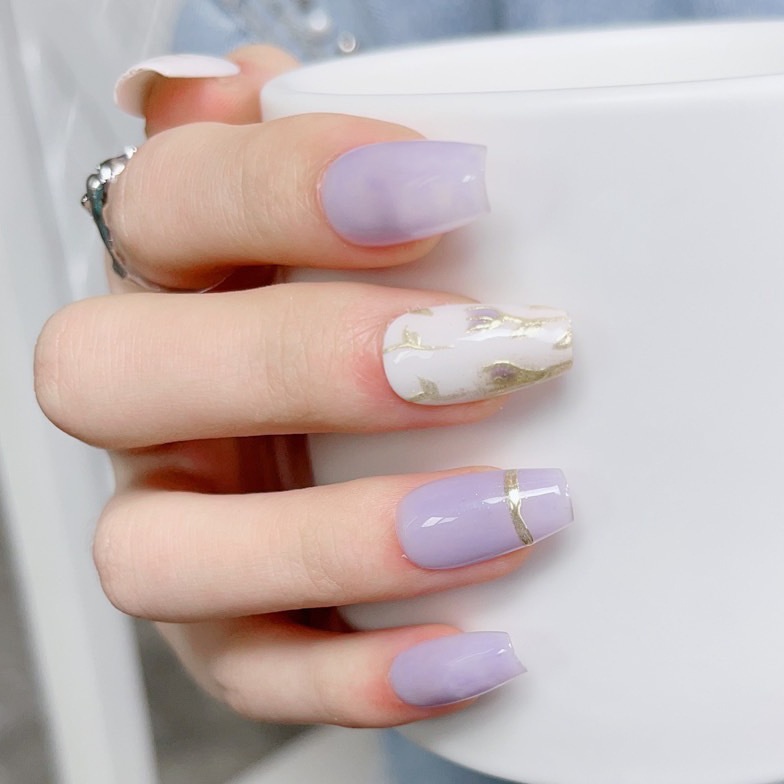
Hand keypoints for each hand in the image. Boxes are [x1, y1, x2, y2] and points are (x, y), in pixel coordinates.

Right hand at [35, 46, 572, 724]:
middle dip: (296, 363)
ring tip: (502, 513)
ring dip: (336, 540)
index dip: (287, 187)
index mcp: (170, 280)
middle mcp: (146, 408)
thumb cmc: (372, 305)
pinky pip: (257, 675)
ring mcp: (174, 527)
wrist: (370, 430)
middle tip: (476, 356)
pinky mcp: (226, 635)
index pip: (170, 201)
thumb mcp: (349, 218)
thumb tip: (245, 80)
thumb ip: (299, 152)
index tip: (446, 186)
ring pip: (155, 556)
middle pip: (113, 377)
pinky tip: (480, 647)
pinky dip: (365, 675)